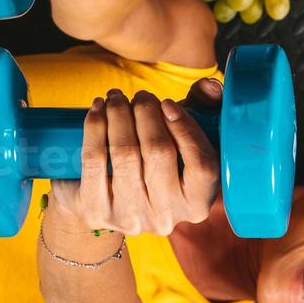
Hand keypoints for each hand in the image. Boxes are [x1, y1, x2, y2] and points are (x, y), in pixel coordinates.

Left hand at [47, 78, 222, 235]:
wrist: (104, 200)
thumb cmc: (153, 163)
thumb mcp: (183, 138)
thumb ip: (203, 108)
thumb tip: (208, 85)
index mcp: (196, 203)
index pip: (202, 165)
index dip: (186, 128)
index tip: (168, 103)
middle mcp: (166, 217)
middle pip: (158, 152)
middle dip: (146, 113)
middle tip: (139, 96)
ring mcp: (129, 217)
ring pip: (125, 153)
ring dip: (118, 114)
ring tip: (116, 97)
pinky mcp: (96, 211)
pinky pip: (95, 160)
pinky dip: (94, 127)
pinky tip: (97, 110)